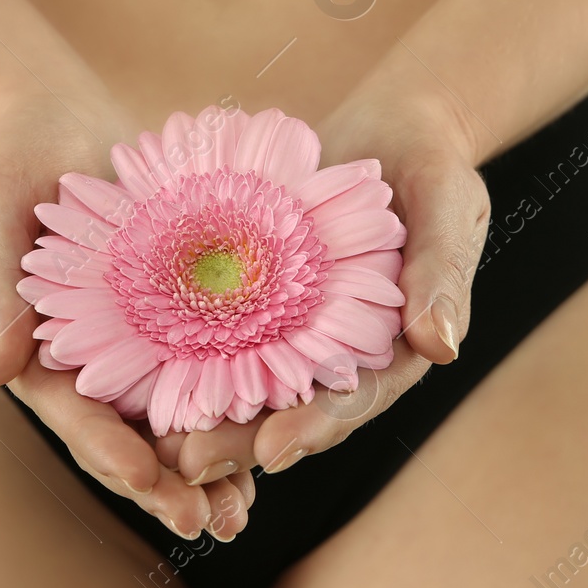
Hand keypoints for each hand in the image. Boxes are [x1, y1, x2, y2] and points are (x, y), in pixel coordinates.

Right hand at [0, 92, 255, 539]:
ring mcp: (142, 345)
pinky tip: (282, 436)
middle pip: (132, 438)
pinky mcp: (185, 315)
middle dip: (168, 485)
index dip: (108, 450)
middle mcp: (95, 366)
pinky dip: (244, 403)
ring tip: (244, 512)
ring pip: (179, 419)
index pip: (76, 417)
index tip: (143, 478)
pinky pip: (218, 365)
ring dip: (212, 467)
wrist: (56, 126)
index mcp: (43, 359)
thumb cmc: (10, 171)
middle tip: (209, 522)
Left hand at [153, 86, 491, 484]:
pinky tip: (138, 371)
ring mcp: (296, 324)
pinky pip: (219, 325)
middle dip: (240, 438)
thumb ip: (442, 272)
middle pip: (289, 404)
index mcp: (395, 347)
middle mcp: (341, 348)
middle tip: (188, 462)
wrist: (393, 125)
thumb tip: (441, 347)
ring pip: (245, 378)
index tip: (274, 451)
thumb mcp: (449, 203)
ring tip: (155, 441)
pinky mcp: (259, 294)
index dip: (316, 426)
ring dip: (202, 411)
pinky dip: (182, 349)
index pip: (356, 398)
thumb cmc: (432, 163)